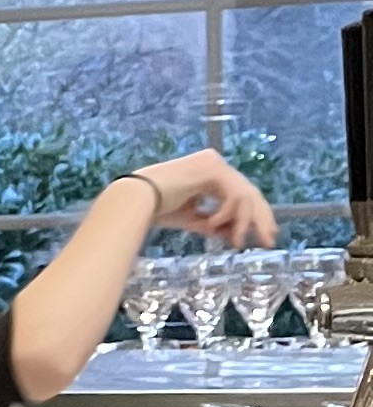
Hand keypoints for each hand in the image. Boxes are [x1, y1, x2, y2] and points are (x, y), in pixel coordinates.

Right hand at [126, 153, 274, 251]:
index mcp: (208, 172)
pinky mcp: (212, 168)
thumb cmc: (156, 208)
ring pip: (245, 195)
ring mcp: (214, 163)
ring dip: (243, 222)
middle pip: (249, 193)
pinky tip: (212, 225)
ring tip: (235, 242)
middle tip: (269, 241)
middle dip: (260, 220)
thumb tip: (232, 235)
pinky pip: (234, 195)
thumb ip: (213, 224)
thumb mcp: (191, 218)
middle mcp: (214, 163)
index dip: (254, 216)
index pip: (240, 194)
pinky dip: (227, 214)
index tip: (262, 238)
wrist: (136, 200)